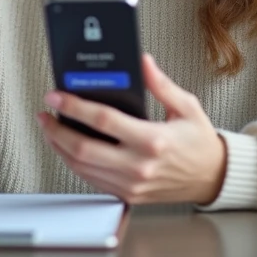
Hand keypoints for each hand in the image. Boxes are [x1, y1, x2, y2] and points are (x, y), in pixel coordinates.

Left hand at [37, 54, 227, 205]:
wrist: (211, 178)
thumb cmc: (199, 143)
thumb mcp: (186, 106)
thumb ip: (160, 84)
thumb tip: (142, 62)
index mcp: (153, 140)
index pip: (103, 121)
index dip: (75, 106)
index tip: (57, 95)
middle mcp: (139, 166)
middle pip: (83, 149)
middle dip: (57, 129)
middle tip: (45, 113)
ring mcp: (131, 184)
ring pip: (82, 167)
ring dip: (59, 147)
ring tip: (50, 128)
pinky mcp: (127, 195)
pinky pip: (91, 179)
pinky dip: (73, 162)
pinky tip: (67, 147)